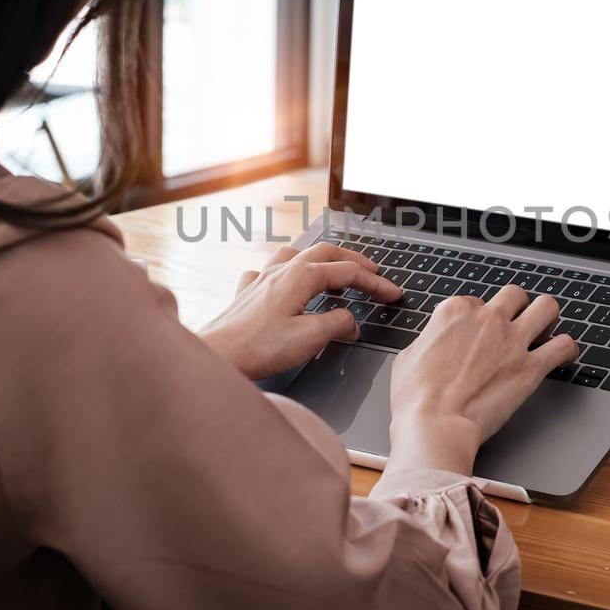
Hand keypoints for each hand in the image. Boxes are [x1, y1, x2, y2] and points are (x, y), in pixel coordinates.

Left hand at [198, 242, 401, 379]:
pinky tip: (284, 284)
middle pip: (325, 253)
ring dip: (320, 260)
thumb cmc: (257, 348)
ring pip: (297, 254)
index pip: (348, 272)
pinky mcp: (247, 294)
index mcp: (300, 276)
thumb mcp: (310, 338)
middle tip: (373, 274)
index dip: (375, 282)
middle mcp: (281, 271)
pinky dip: (285, 273)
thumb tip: (351, 322)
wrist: (217, 356)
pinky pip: (268, 271)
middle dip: (353, 262)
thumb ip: (337, 325)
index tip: (392, 293)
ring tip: (333, 274)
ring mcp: (262, 279)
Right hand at [387, 287, 578, 474]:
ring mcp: (512, 341)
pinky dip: (566, 350)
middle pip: (514, 295)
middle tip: (515, 324)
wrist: (434, 425)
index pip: (474, 301)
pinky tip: (562, 356)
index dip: (477, 319)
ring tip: (545, 330)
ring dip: (547, 317)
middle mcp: (487, 319)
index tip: (477, 335)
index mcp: (454, 312)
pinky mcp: (531, 368)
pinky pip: (564, 346)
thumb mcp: (408, 356)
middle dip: (516, 308)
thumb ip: (430, 340)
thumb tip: (435, 343)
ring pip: (547, 307)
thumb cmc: (415, 398)